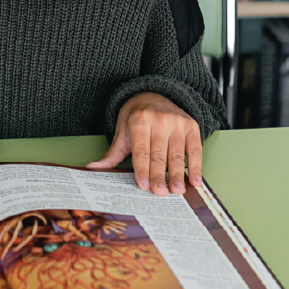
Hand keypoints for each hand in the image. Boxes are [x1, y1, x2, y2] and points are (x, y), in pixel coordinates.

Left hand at [85, 92, 201, 195]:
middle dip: (160, 175)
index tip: (144, 185)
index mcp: (139, 121)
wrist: (154, 95)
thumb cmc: (136, 117)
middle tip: (161, 193)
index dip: (142, 169)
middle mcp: (159, 120)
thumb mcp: (122, 131)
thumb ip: (111, 154)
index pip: (141, 150)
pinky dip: (196, 166)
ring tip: (178, 190)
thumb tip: (92, 168)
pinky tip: (195, 180)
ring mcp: (177, 123)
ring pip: (177, 154)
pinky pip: (195, 149)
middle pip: (159, 154)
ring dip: (178, 174)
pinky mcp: (191, 126)